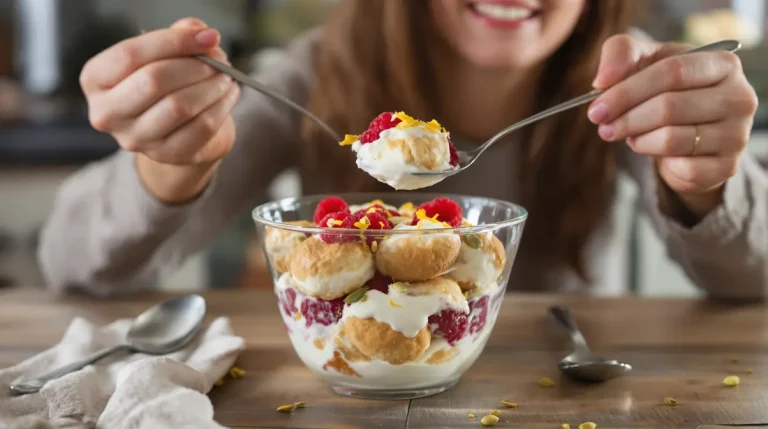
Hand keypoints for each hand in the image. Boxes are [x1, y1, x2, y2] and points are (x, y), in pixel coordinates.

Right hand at [80, 18, 240, 201]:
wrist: (178, 129)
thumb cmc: (166, 83)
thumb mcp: (164, 54)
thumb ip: (178, 36)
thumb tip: (203, 36)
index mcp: (96, 79)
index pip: (130, 54)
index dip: (173, 42)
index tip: (208, 37)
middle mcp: (107, 113)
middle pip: (154, 81)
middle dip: (195, 66)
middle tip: (220, 61)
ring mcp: (135, 138)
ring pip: (180, 106)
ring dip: (211, 87)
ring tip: (226, 77)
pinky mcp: (166, 155)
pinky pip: (200, 128)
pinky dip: (221, 107)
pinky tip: (229, 95)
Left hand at [587, 35, 757, 219]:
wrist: (691, 126)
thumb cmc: (665, 87)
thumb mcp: (644, 60)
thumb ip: (620, 54)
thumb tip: (602, 81)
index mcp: (721, 63)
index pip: (671, 72)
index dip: (628, 91)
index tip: (596, 109)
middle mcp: (738, 97)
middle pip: (669, 107)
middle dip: (627, 119)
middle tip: (603, 127)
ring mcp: (737, 134)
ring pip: (672, 139)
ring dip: (638, 140)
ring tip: (630, 135)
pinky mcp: (727, 165)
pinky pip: (683, 168)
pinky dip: (658, 161)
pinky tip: (654, 149)